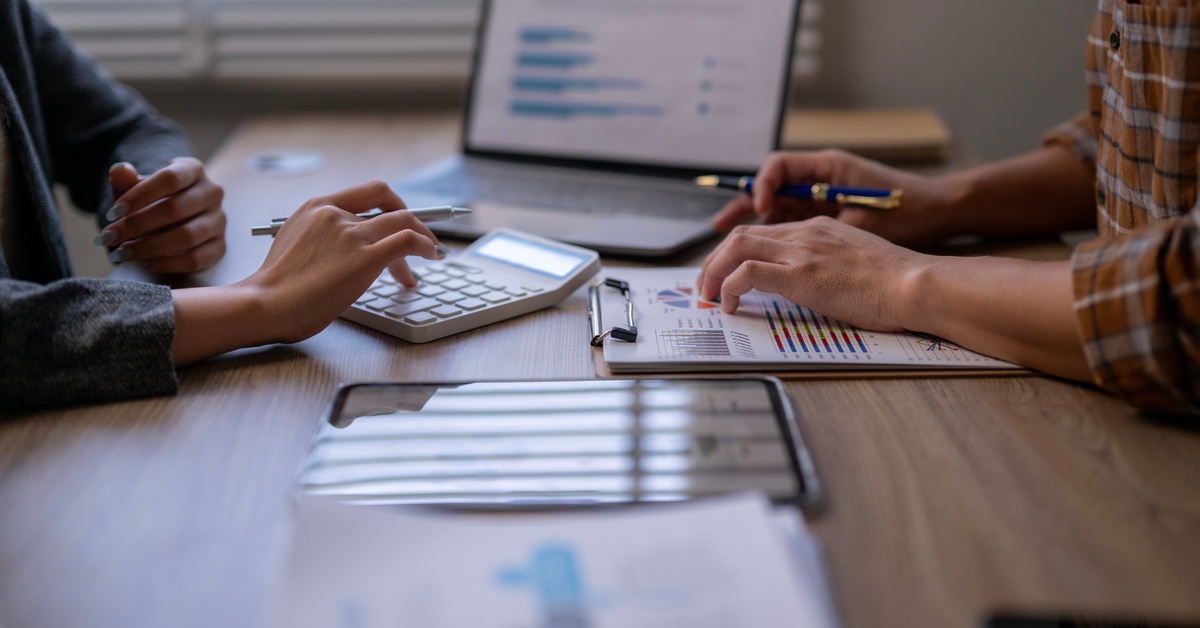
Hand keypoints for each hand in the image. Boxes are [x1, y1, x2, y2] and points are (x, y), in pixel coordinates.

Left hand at [95, 157, 226, 272]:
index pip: (170, 179)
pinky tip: (142, 262)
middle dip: (137, 225)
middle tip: (109, 237)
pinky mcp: (220, 247)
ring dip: (149, 247)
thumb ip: (125, 180)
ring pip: (187, 236)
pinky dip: (165, 264)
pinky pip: (195, 259)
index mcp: (193, 170)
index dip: (140, 195)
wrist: (173, 220)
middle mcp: (212, 193)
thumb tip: (119, 171)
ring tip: (122, 252)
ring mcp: (219, 221)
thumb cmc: (151, 200)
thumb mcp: (136, 187)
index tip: (112, 213)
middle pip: (176, 209)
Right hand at [235, 181, 445, 343]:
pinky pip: (408, 241)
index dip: (394, 204)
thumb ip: (323, 235)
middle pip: (390, 209)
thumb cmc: (277, 286)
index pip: (370, 192)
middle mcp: (335, 213)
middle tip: (422, 244)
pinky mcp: (364, 258)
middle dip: (412, 225)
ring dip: (423, 239)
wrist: (266, 304)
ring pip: (404, 224)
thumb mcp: (296, 242)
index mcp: (316, 206)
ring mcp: (351, 234)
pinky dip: (427, 245)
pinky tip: (432, 256)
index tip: (403, 220)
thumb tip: (349, 247)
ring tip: (431, 255)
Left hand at [697, 216, 926, 331]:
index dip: (737, 252)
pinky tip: (730, 305)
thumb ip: (830, 265)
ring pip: (736, 248)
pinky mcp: (800, 274)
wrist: (915, 283)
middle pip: (741, 235)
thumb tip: (816, 285)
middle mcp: (806, 233)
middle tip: (706, 286)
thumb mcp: (857, 263)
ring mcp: (801, 252)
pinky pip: (748, 273)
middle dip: (715, 260)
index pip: (764, 232)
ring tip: (710, 295)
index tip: (727, 273)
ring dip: (715, 272)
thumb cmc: (896, 283)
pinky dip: (730, 287)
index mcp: (819, 228)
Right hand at [711, 149, 951, 246]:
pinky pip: (792, 226)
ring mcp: (824, 200)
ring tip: (726, 247)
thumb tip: (790, 237)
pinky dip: (774, 240)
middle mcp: (821, 180)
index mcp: (828, 168)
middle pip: (769, 190)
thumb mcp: (863, 216)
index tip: (759, 207)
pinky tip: (760, 259)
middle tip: (718, 229)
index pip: (778, 167)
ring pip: (777, 210)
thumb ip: (823, 227)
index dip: (762, 186)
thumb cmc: (909, 209)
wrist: (940, 214)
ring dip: (752, 228)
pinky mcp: (830, 219)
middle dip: (742, 209)